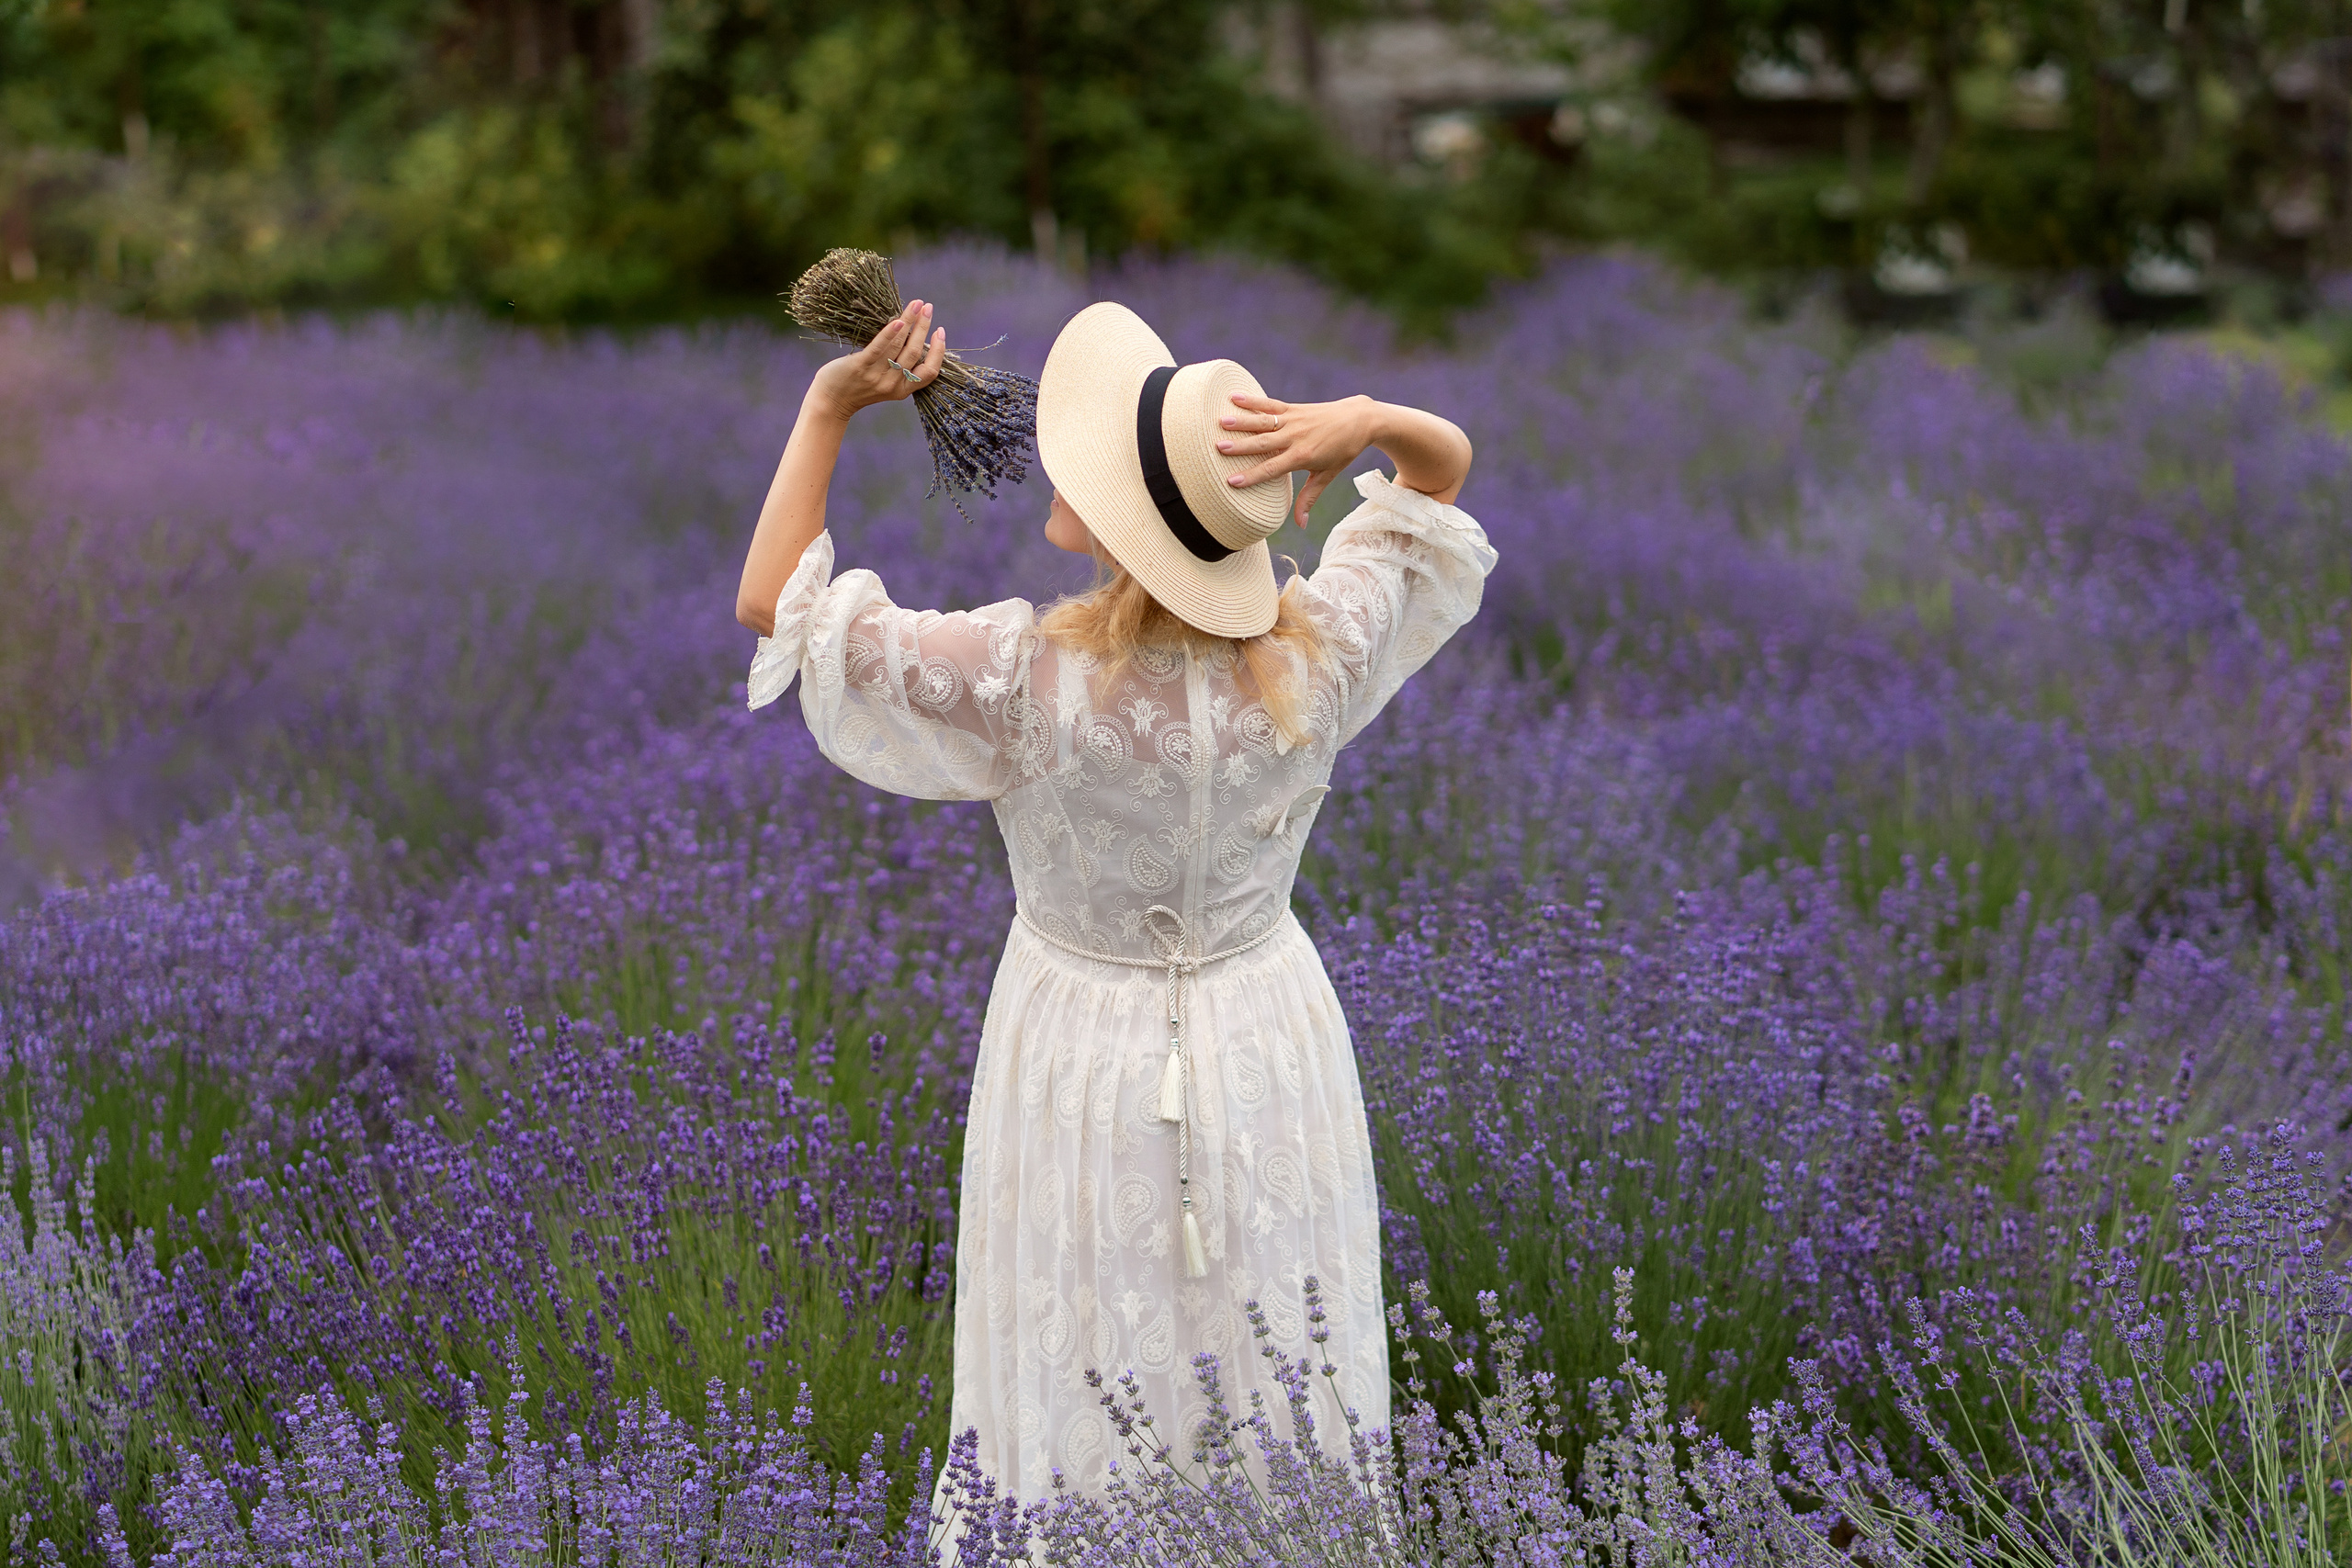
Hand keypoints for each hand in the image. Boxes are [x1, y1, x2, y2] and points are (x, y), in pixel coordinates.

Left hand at [809, 299, 947, 420]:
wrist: (831, 401)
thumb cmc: (858, 387)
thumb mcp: (886, 383)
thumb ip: (900, 367)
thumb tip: (913, 336)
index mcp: (903, 390)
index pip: (930, 371)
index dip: (938, 351)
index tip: (940, 331)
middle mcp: (893, 385)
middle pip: (915, 353)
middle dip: (924, 327)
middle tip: (928, 307)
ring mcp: (877, 376)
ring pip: (899, 346)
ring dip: (910, 322)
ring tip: (916, 304)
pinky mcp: (860, 366)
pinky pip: (879, 348)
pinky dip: (890, 333)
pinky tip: (898, 320)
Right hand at [1214, 393, 1377, 526]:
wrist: (1359, 420)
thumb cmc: (1343, 451)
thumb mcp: (1327, 476)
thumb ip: (1309, 498)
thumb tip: (1301, 525)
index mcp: (1303, 456)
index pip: (1273, 468)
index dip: (1252, 475)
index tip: (1232, 481)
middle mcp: (1296, 437)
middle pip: (1264, 443)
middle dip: (1241, 446)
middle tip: (1218, 448)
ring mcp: (1294, 420)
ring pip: (1264, 421)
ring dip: (1242, 421)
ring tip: (1220, 421)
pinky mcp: (1294, 408)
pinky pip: (1271, 404)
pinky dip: (1253, 401)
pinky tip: (1234, 397)